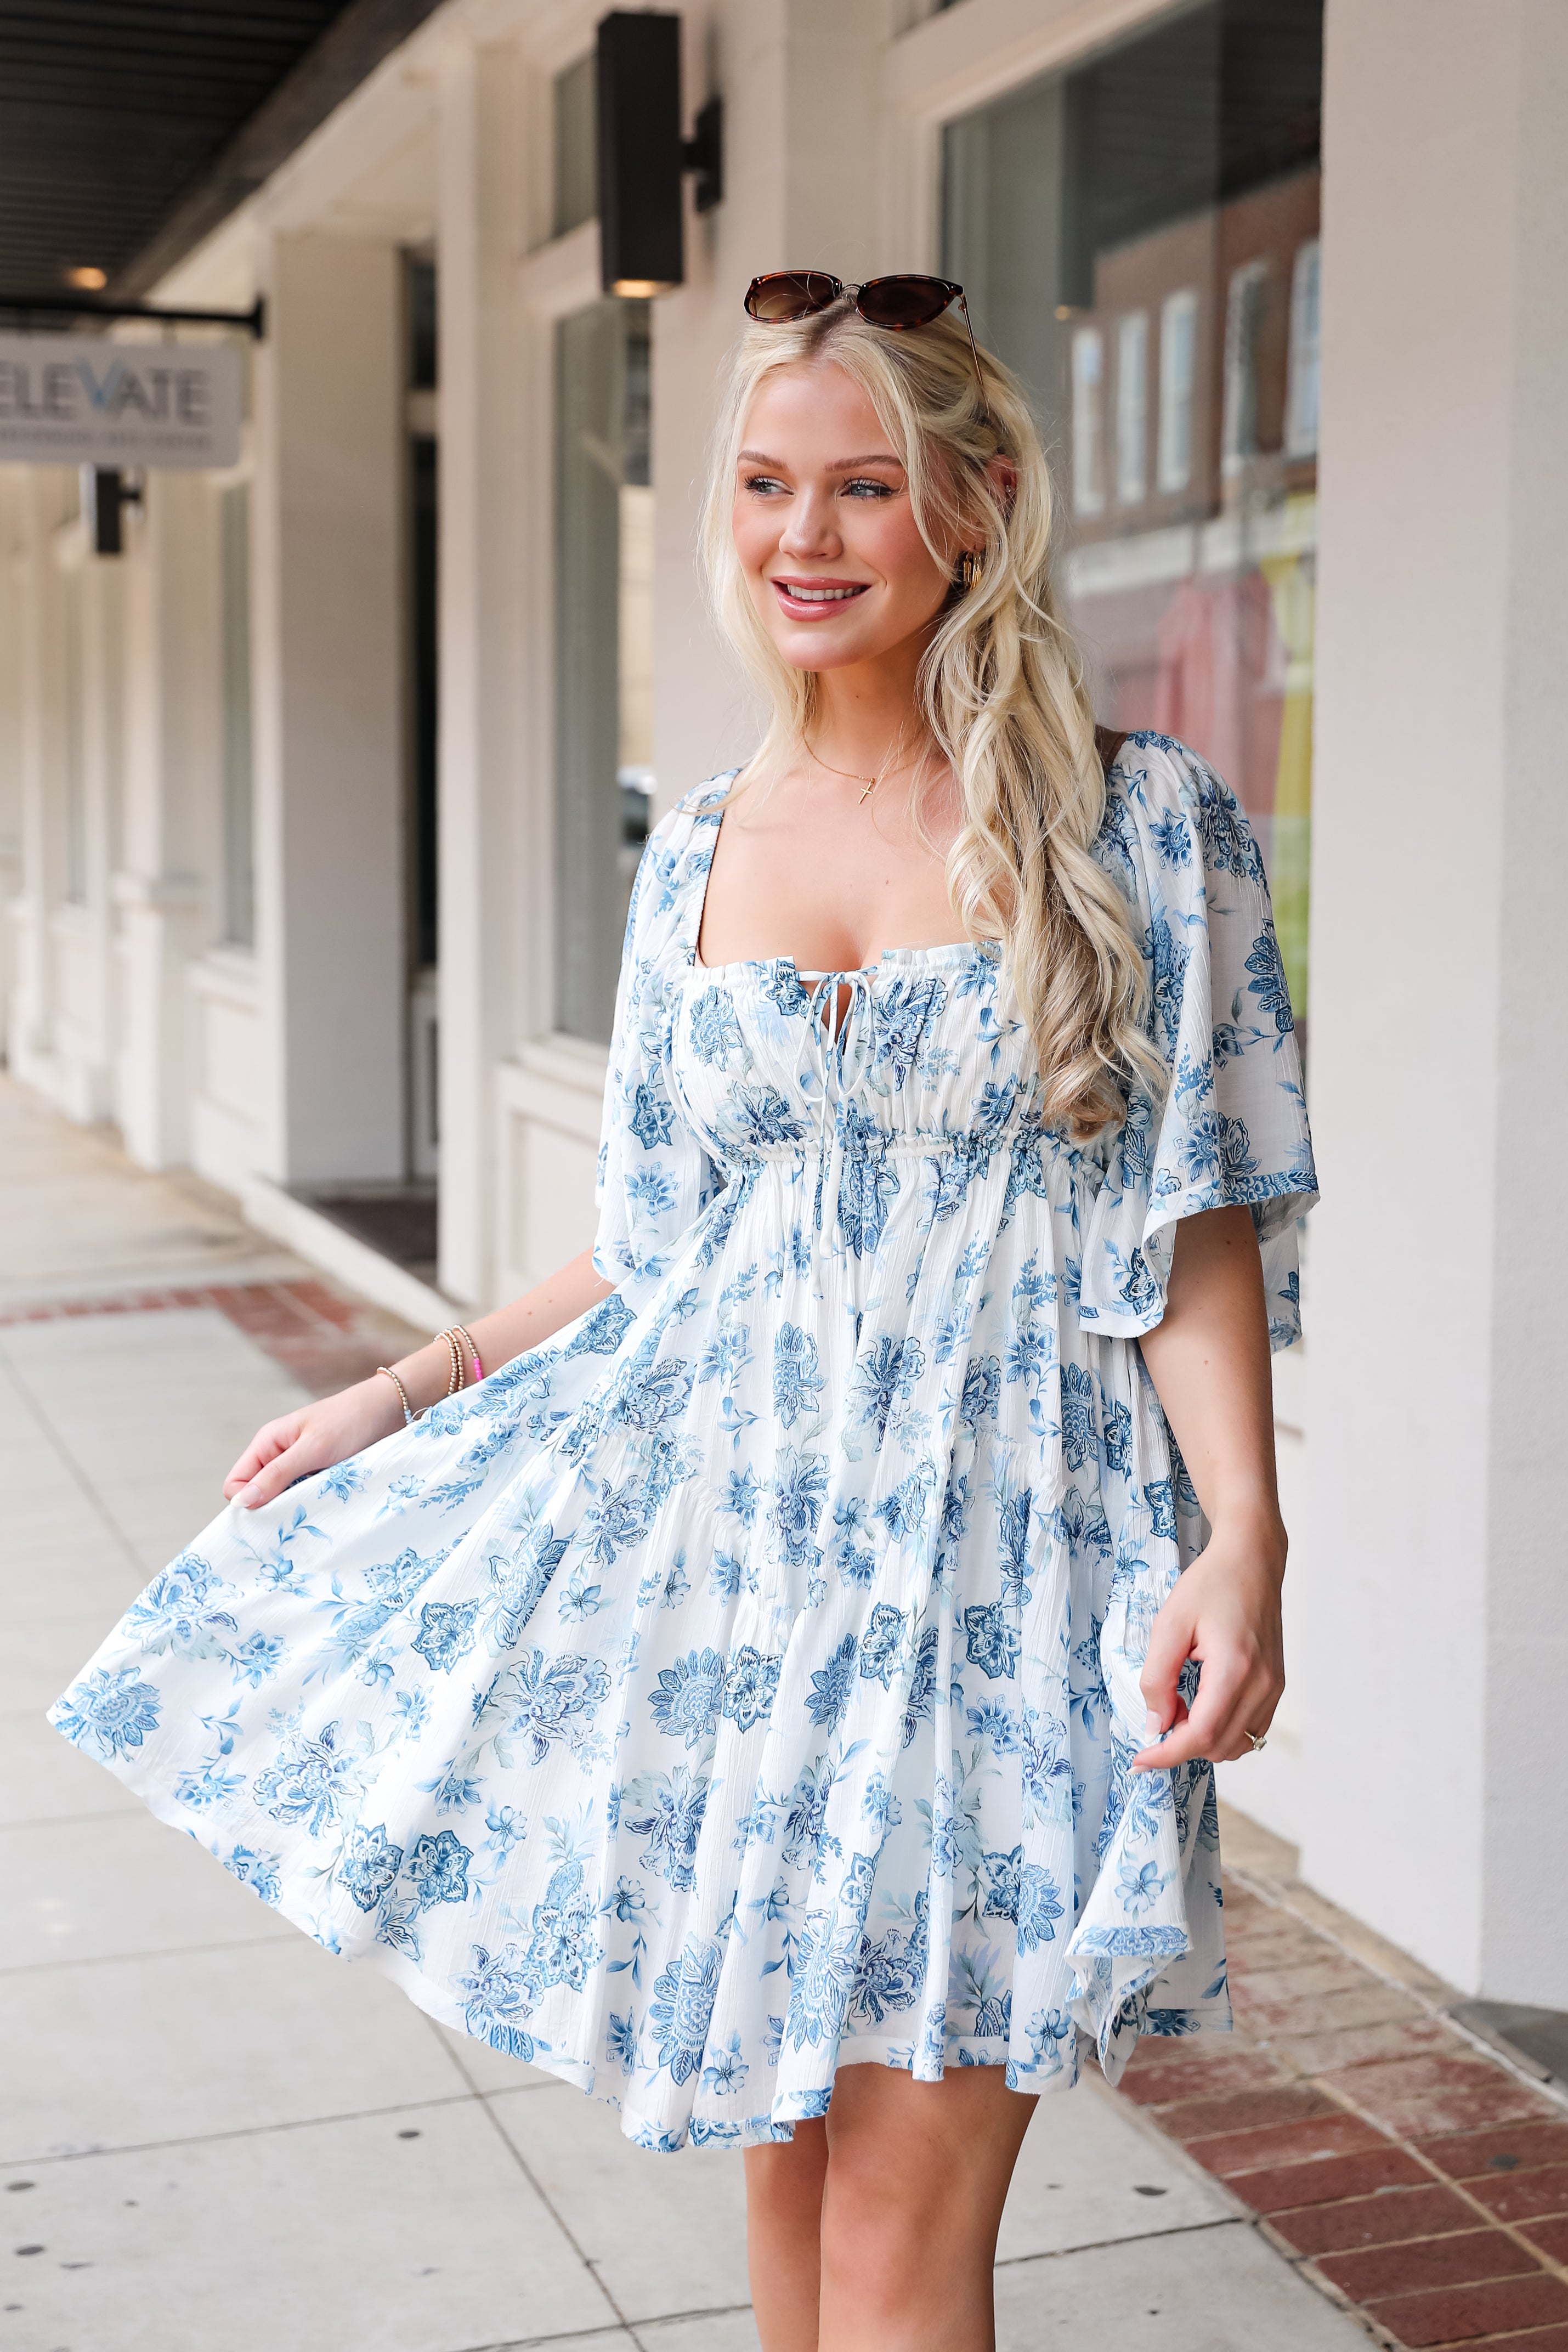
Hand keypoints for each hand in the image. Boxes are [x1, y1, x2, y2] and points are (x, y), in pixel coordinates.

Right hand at [222, 1376, 403, 1508]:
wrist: (388, 1409)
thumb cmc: (349, 1422)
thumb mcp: (311, 1450)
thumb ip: (276, 1475)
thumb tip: (241, 1503)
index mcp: (267, 1444)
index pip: (235, 1484)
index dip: (246, 1502)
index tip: (271, 1515)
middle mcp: (278, 1455)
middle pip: (258, 1495)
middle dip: (272, 1509)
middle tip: (296, 1518)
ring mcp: (300, 1465)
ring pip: (283, 1498)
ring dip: (296, 1507)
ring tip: (316, 1509)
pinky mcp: (319, 1473)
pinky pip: (305, 1496)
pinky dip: (312, 1502)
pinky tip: (327, 1505)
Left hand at [1130, 1516, 1285, 1770]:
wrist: (1252, 1560)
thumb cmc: (1210, 1585)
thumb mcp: (1169, 1624)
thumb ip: (1158, 1677)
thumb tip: (1156, 1725)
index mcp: (1235, 1669)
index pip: (1201, 1735)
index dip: (1167, 1754)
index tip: (1140, 1760)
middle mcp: (1263, 1685)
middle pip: (1219, 1746)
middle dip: (1182, 1745)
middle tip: (1158, 1715)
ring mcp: (1274, 1687)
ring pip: (1238, 1745)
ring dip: (1204, 1740)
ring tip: (1179, 1707)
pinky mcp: (1277, 1685)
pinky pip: (1252, 1729)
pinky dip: (1224, 1731)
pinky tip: (1202, 1707)